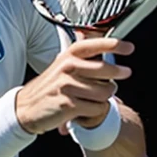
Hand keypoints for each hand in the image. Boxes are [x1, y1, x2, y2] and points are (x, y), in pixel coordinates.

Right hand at [16, 37, 133, 136]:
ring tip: (93, 99)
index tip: (130, 48)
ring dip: (104, 98)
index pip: (97, 45)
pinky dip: (95, 111)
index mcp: (69, 55)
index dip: (116, 45)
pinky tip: (85, 110)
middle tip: (120, 78)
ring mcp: (68, 86)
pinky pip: (96, 108)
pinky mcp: (69, 104)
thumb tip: (109, 53)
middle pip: (108, 71)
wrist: (26, 108)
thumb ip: (84, 60)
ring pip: (105, 92)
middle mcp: (69, 67)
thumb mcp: (62, 65)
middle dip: (116, 77)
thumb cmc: (50, 87)